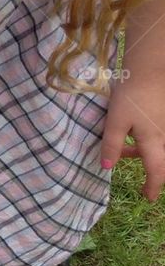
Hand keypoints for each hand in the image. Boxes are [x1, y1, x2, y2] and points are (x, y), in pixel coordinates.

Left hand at [100, 70, 164, 200]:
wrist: (150, 67)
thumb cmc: (132, 95)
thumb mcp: (116, 121)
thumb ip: (112, 145)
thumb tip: (107, 168)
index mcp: (153, 141)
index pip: (157, 171)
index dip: (152, 186)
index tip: (148, 198)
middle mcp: (163, 135)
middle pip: (161, 161)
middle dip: (153, 173)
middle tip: (143, 183)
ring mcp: (164, 124)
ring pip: (157, 147)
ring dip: (144, 154)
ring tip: (124, 151)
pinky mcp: (162, 115)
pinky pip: (156, 135)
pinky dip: (145, 141)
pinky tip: (131, 132)